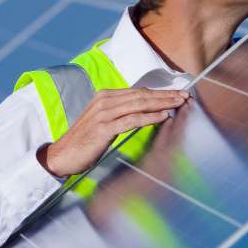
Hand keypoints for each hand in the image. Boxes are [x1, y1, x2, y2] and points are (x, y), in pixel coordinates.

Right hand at [38, 87, 188, 177]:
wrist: (62, 155)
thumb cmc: (85, 141)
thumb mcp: (104, 121)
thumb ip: (121, 113)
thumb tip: (144, 110)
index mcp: (105, 97)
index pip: (138, 91)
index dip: (159, 92)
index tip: (177, 94)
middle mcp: (104, 101)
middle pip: (142, 95)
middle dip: (165, 95)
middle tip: (185, 96)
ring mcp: (104, 113)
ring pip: (139, 104)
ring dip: (162, 103)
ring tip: (179, 103)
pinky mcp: (104, 128)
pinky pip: (132, 120)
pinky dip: (150, 117)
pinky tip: (164, 116)